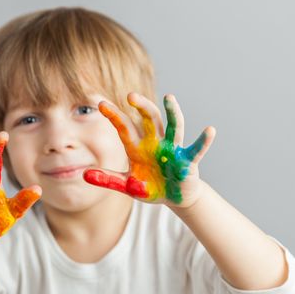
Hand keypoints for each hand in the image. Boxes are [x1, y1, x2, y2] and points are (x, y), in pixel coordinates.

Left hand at [83, 93, 214, 207]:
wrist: (173, 198)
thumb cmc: (151, 187)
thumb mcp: (127, 185)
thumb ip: (108, 180)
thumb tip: (84, 174)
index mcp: (138, 148)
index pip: (124, 128)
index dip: (114, 116)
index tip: (101, 104)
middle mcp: (155, 143)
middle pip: (148, 119)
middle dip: (141, 107)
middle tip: (130, 95)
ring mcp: (173, 149)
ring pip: (173, 126)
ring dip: (172, 112)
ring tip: (169, 98)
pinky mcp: (188, 160)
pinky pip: (196, 149)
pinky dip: (203, 140)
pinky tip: (210, 130)